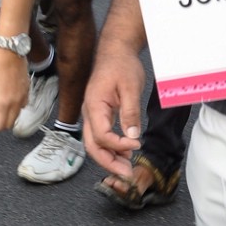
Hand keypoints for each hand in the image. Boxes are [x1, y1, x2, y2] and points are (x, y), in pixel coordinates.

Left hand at [0, 47, 27, 138]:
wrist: (10, 47)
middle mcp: (16, 101)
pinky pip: (22, 105)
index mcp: (4, 101)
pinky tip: (7, 103)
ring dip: (7, 118)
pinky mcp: (26, 89)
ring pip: (16, 115)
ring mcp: (23, 95)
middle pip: (9, 123)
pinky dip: (15, 109)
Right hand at [82, 44, 145, 175]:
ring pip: (95, 143)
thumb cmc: (121, 65)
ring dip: (110, 157)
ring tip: (127, 166)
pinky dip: (111, 147)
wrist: (115, 52)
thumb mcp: (131, 88)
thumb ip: (130, 113)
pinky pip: (100, 136)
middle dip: (108, 162)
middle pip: (92, 145)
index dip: (118, 145)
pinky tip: (125, 152)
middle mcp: (89, 113)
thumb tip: (132, 136)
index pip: (101, 135)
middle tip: (126, 173)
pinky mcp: (99, 115)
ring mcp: (92, 114)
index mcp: (94, 106)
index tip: (136, 145)